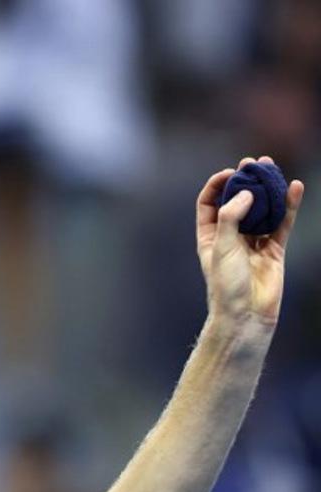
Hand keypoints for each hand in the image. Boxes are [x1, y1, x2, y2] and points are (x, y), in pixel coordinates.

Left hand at [196, 156, 304, 329]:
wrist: (247, 315)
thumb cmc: (227, 285)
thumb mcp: (221, 248)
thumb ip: (231, 218)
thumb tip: (246, 193)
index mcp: (210, 236)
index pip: (210, 202)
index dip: (218, 184)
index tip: (231, 171)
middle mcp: (231, 237)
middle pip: (238, 201)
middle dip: (245, 180)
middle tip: (255, 163)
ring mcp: (254, 242)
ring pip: (262, 209)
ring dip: (268, 189)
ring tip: (273, 167)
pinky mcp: (274, 250)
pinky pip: (283, 223)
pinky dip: (289, 205)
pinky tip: (295, 188)